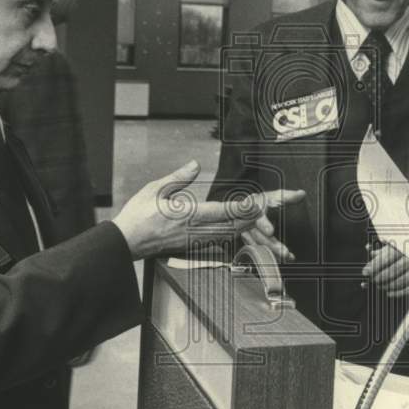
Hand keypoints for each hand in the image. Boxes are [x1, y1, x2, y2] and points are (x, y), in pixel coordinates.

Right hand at [113, 160, 303, 259]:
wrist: (124, 243)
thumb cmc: (138, 215)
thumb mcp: (155, 189)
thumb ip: (178, 177)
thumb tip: (196, 164)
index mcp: (190, 215)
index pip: (226, 211)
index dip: (247, 207)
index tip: (264, 202)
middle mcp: (198, 230)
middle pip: (237, 224)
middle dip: (261, 216)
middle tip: (284, 205)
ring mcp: (197, 240)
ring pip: (233, 234)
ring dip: (254, 228)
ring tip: (273, 224)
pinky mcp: (194, 245)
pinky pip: (222, 239)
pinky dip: (239, 234)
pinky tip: (247, 232)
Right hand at [238, 193, 298, 261]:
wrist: (246, 208)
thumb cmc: (263, 202)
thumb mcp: (275, 196)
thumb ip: (288, 196)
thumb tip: (301, 194)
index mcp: (255, 209)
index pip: (258, 216)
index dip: (264, 224)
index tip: (270, 231)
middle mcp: (249, 222)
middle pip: (259, 235)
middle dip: (271, 244)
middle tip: (284, 252)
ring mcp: (247, 233)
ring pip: (259, 245)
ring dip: (272, 251)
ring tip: (286, 256)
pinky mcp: (250, 241)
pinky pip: (260, 249)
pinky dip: (270, 255)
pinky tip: (281, 259)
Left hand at [362, 244, 408, 297]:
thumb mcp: (400, 245)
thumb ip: (384, 248)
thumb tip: (369, 249)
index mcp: (405, 248)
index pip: (386, 259)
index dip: (374, 266)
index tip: (365, 272)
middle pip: (391, 271)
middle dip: (379, 278)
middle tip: (372, 280)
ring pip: (399, 282)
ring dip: (386, 285)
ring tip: (379, 286)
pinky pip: (408, 289)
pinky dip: (396, 292)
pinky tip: (389, 292)